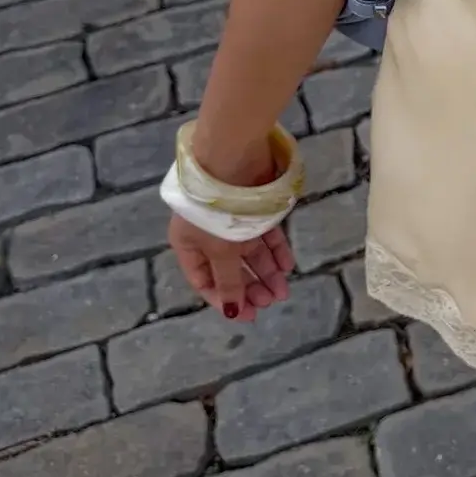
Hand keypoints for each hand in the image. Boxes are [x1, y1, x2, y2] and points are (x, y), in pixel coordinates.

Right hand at [167, 214, 294, 320]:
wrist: (232, 160)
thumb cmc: (218, 212)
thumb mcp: (220, 252)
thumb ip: (228, 282)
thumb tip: (230, 312)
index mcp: (188, 244)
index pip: (204, 280)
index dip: (224, 299)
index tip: (247, 315)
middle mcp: (208, 233)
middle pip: (231, 267)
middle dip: (250, 286)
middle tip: (270, 302)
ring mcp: (232, 220)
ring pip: (250, 252)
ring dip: (267, 272)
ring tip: (283, 290)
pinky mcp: (253, 208)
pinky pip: (264, 234)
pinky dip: (275, 250)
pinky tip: (287, 265)